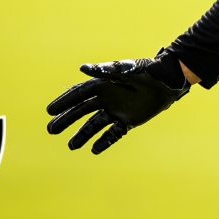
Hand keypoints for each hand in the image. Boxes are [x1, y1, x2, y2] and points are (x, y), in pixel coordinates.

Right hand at [46, 52, 189, 153]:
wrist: (169, 80)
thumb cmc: (148, 71)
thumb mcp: (126, 69)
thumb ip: (105, 70)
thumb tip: (82, 68)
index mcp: (104, 84)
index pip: (79, 94)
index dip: (64, 102)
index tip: (49, 110)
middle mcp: (108, 98)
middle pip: (82, 110)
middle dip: (67, 119)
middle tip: (51, 129)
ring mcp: (117, 110)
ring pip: (95, 124)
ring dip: (82, 134)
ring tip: (71, 146)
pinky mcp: (129, 120)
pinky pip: (113, 133)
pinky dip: (104, 141)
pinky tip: (94, 150)